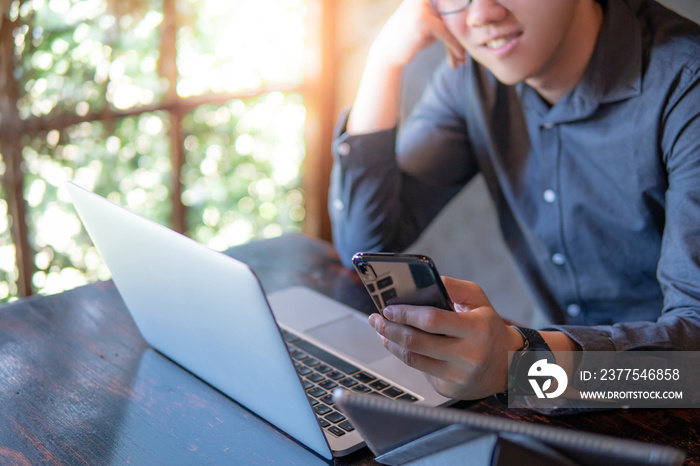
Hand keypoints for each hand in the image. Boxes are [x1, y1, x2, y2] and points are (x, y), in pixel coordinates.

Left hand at [368, 277, 523, 399]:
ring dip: (391, 343)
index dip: (405, 313)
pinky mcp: (449, 389)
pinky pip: (420, 370)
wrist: (509, 366)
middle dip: (389, 328)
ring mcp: (458, 376)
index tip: (388, 307)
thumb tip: (425, 280)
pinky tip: (400, 345)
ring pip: (413, 358)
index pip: (431, 320)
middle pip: (416, 341)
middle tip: (376, 319)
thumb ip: (454, 286)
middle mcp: (468, 355)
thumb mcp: (480, 301)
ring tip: (382, 330)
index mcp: (476, 329)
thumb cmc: (490, 328)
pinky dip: (407, 356)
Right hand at [370, 0, 465, 68]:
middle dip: (460, 35)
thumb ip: (443, 18)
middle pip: (451, 15)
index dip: (461, 22)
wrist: (387, 54)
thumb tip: (467, 18)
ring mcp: (421, 7)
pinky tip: (460, 57)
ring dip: (459, 43)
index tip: (469, 37)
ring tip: (463, 58)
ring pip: (450, 25)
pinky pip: (446, 34)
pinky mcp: (423, 21)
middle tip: (467, 51)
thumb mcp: (427, 24)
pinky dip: (455, 47)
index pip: (449, 6)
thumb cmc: (409, 41)